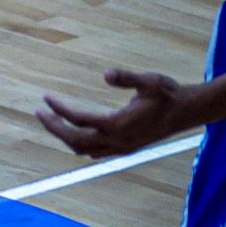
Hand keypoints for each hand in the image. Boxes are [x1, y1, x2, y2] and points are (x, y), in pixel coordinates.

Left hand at [37, 69, 189, 159]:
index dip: (60, 109)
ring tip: (50, 120)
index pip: (80, 120)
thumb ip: (127, 77)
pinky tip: (74, 132)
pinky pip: (95, 152)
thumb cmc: (167, 93)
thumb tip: (105, 74)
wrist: (187, 112)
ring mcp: (122, 148)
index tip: (45, 97)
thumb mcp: (149, 80)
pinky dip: (79, 143)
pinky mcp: (126, 148)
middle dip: (55, 127)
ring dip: (65, 136)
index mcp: (119, 125)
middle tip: (39, 111)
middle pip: (76, 140)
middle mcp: (118, 141)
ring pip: (85, 150)